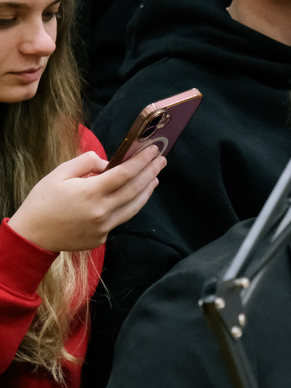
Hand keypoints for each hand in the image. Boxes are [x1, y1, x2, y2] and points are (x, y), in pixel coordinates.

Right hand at [7, 145, 165, 251]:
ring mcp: (104, 227)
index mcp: (90, 192)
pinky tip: (134, 196)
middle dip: (151, 172)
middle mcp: (101, 211)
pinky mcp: (102, 237)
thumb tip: (108, 163)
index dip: (142, 161)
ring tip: (155, 177)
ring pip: (134, 207)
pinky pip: (120, 219)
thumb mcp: (59, 173)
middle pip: (135, 189)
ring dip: (147, 191)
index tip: (154, 150)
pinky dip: (129, 205)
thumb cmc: (42, 201)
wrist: (32, 236)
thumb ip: (86, 163)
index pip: (125, 173)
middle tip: (161, 160)